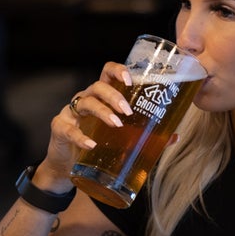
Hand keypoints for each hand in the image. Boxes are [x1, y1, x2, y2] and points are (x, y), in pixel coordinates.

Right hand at [36, 62, 133, 190]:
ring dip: (102, 111)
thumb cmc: (98, 142)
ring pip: (86, 102)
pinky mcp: (60, 128)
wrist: (67, 164)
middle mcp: (86, 98)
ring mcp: (71, 112)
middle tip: (128, 111)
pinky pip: (69, 129)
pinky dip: (80, 136)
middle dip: (114, 95)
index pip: (108, 73)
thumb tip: (174, 136)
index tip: (131, 80)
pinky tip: (91, 144)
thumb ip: (145, 135)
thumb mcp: (120, 137)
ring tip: (116, 124)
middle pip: (99, 86)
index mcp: (102, 96)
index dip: (119, 71)